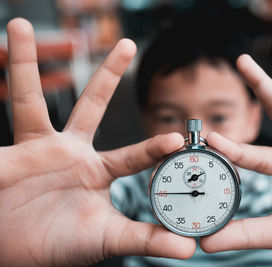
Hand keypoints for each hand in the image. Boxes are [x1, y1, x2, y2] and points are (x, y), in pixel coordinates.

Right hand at [0, 18, 194, 265]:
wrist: (17, 253)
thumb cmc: (63, 245)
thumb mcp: (107, 238)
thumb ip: (146, 239)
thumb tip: (189, 248)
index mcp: (99, 171)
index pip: (134, 154)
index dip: (155, 146)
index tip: (177, 137)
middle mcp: (72, 151)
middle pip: (94, 103)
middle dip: (110, 73)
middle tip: (128, 42)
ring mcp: (39, 147)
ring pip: (32, 98)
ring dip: (25, 62)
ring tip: (18, 25)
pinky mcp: (10, 151)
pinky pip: (2, 124)